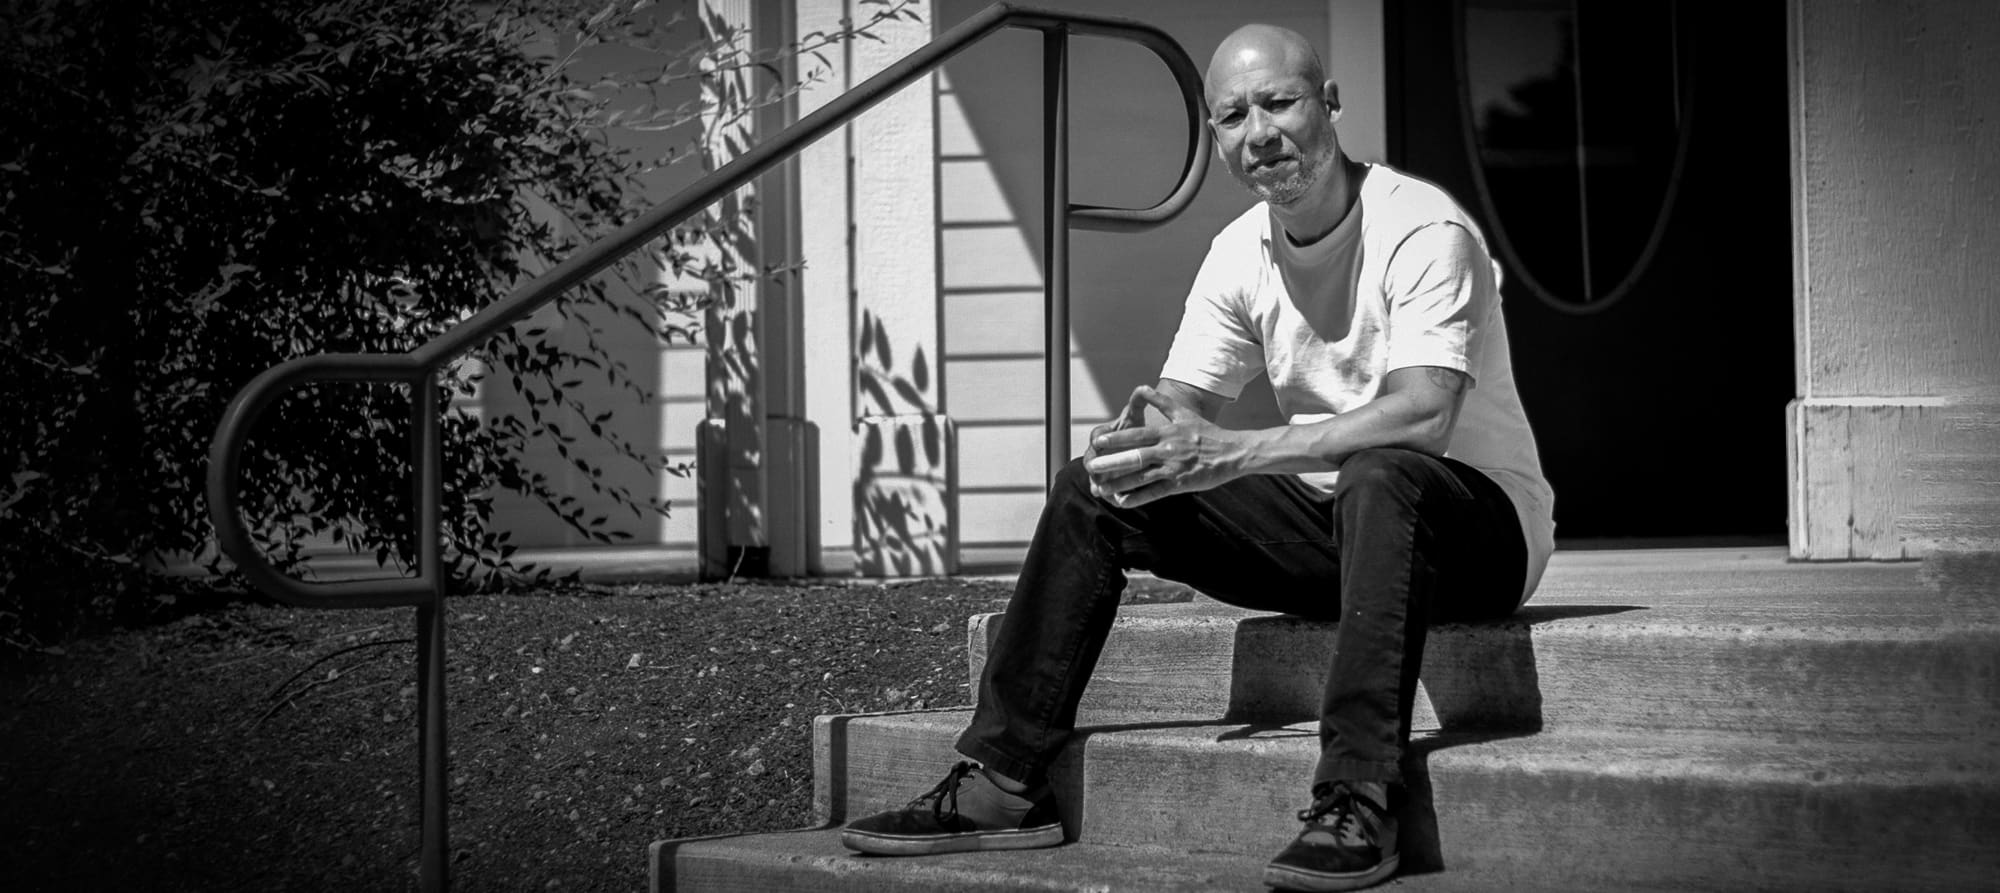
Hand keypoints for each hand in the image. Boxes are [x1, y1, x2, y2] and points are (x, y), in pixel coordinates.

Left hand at [1083, 385, 1241, 507]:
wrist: (1233, 452)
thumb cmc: (1207, 433)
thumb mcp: (1184, 413)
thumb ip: (1161, 401)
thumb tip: (1141, 387)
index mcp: (1167, 432)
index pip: (1136, 435)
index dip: (1115, 438)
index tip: (1096, 440)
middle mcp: (1168, 449)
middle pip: (1135, 456)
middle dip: (1111, 462)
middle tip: (1090, 466)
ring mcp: (1174, 468)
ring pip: (1142, 477)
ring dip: (1120, 483)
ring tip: (1100, 488)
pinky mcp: (1181, 484)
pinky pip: (1155, 493)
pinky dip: (1138, 497)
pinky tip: (1122, 502)